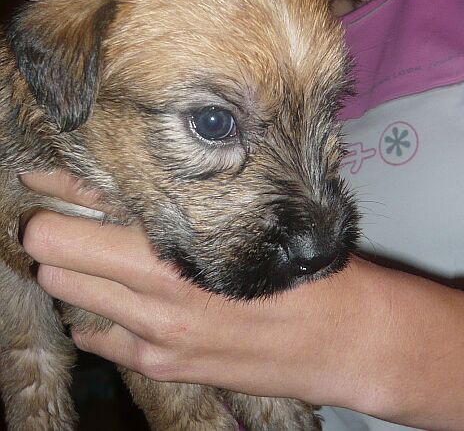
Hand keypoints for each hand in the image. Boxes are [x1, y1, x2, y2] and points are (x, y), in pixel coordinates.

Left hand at [21, 171, 463, 429]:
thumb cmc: (305, 262)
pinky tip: (120, 299)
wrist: (346, 336)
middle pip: (54, 252)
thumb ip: (187, 199)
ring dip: (75, 268)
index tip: (39, 174)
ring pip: (68, 291)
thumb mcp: (249, 215)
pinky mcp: (165, 366)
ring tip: (98, 251)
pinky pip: (98, 337)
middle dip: (57, 228)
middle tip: (74, 211)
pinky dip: (97, 313)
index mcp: (176, 241)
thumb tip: (136, 177)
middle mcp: (152, 289)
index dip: (51, 188)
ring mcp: (153, 335)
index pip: (79, 206)